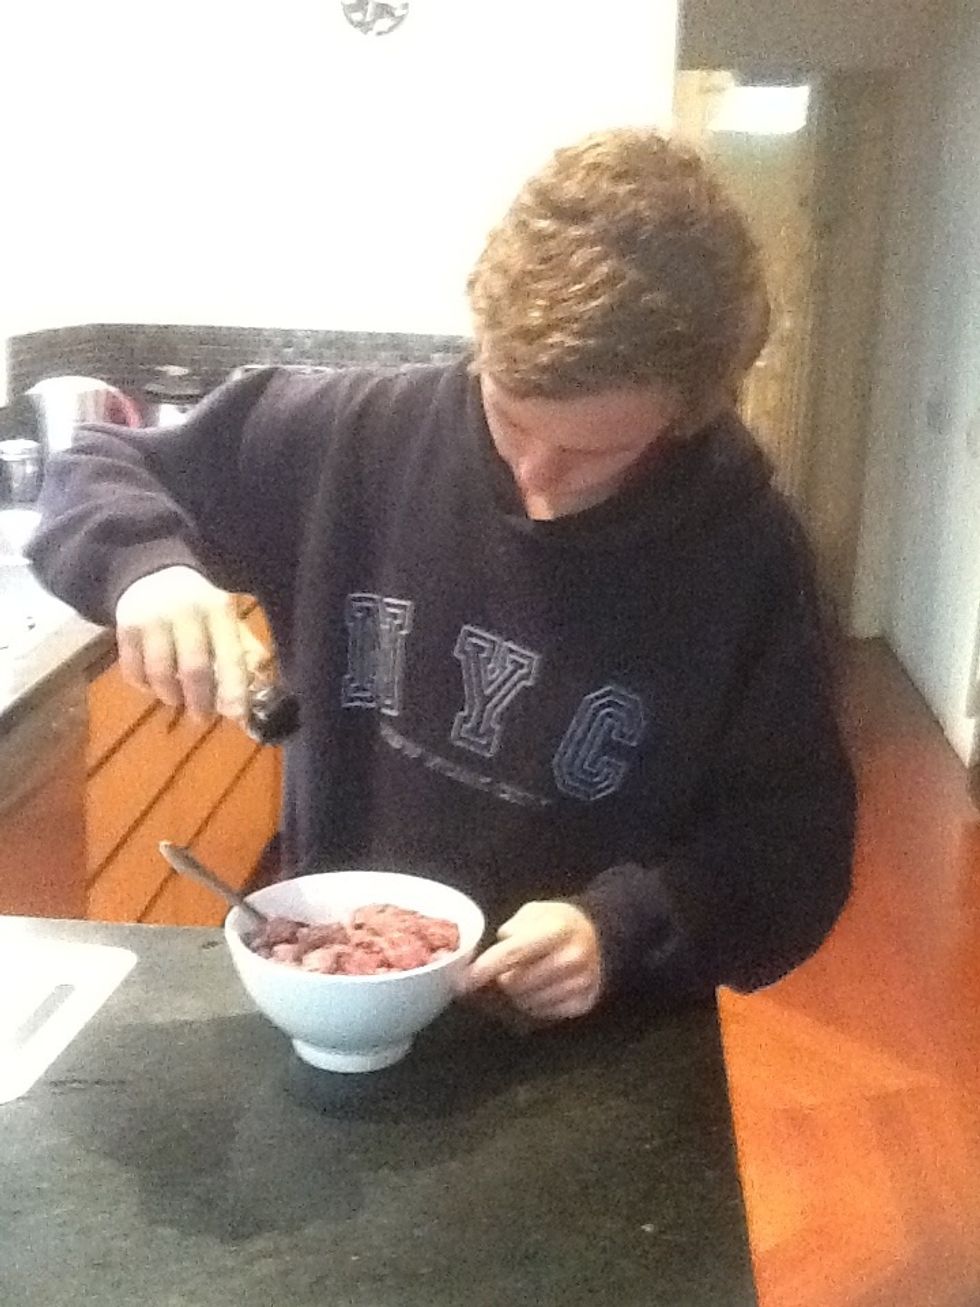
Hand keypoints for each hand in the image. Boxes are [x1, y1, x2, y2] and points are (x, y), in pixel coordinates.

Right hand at [115, 566, 267, 719]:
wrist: (151, 567)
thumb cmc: (198, 598)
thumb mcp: (224, 612)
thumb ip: (242, 645)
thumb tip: (259, 682)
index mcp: (218, 607)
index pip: (230, 654)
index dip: (234, 688)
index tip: (237, 716)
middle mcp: (186, 610)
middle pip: (194, 668)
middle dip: (200, 701)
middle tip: (203, 717)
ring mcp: (153, 617)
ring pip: (161, 673)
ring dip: (170, 695)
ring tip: (177, 699)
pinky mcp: (126, 625)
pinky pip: (133, 669)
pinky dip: (144, 685)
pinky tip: (153, 685)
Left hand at [462, 901, 602, 1021]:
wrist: (602, 937)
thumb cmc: (559, 923)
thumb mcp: (535, 912)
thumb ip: (512, 929)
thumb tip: (490, 956)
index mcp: (556, 930)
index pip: (514, 953)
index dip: (485, 968)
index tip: (464, 980)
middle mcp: (571, 958)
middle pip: (516, 983)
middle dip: (502, 980)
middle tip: (505, 972)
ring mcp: (580, 983)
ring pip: (527, 1003)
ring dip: (518, 995)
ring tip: (525, 979)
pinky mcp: (584, 1003)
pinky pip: (544, 1014)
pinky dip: (535, 1005)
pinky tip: (540, 989)